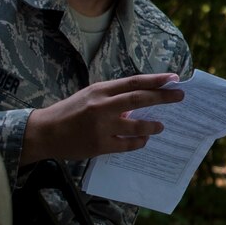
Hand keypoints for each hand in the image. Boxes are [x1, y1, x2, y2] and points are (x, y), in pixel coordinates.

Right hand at [20, 73, 182, 165]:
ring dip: (152, 125)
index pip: (133, 82)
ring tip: (162, 126)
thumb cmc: (70, 112)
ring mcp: (101, 127)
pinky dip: (138, 142)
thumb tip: (138, 102)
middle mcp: (102, 106)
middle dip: (162, 97)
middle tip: (179, 96)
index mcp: (100, 90)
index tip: (173, 78)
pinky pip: (127, 145)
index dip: (155, 80)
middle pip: (139, 100)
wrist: (46, 132)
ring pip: (136, 126)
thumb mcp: (89, 96)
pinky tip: (144, 141)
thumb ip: (112, 97)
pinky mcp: (100, 145)